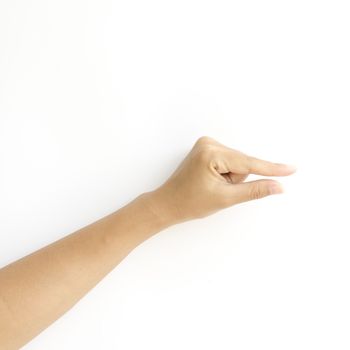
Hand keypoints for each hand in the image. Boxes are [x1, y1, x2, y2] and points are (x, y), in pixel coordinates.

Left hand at [147, 136, 295, 224]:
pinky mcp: (206, 148)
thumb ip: (254, 191)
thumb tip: (278, 186)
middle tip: (217, 190)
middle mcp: (209, 143)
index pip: (249, 164)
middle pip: (242, 163)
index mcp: (211, 153)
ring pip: (237, 163)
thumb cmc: (190, 202)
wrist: (168, 203)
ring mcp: (206, 144)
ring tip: (211, 186)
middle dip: (236, 180)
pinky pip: (229, 161)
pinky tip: (211, 180)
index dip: (271, 169)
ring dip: (231, 177)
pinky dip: (226, 173)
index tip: (292, 169)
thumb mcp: (225, 199)